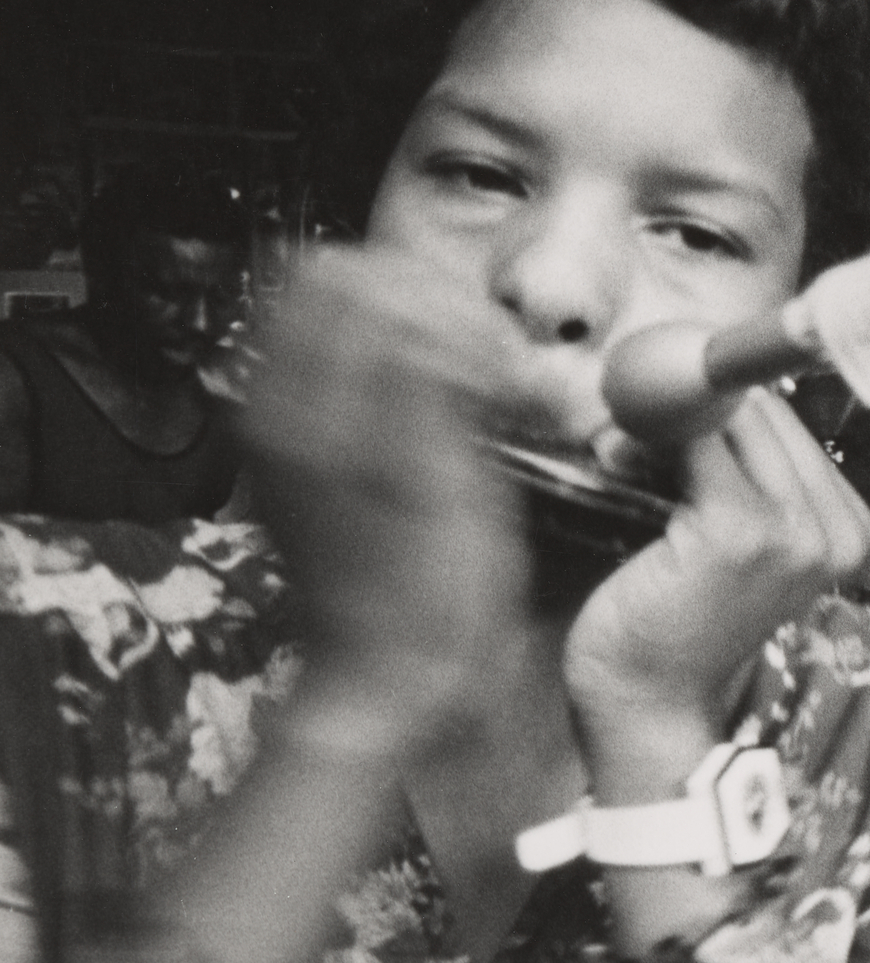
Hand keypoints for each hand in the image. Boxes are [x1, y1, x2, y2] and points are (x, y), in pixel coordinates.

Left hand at [239, 244, 541, 735]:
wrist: (390, 685)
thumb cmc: (423, 602)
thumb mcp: (437, 483)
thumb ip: (423, 381)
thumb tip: (426, 304)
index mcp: (304, 409)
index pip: (348, 276)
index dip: (432, 299)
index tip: (489, 355)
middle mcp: (284, 407)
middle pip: (346, 286)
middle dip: (430, 305)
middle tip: (492, 363)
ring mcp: (300, 431)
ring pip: (356, 323)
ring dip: (430, 335)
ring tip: (487, 388)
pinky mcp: (324, 455)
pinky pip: (365, 372)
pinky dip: (420, 373)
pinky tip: (466, 417)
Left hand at [563, 387, 869, 769]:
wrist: (652, 702)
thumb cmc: (682, 623)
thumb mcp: (741, 543)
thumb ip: (749, 477)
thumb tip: (701, 388)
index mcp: (851, 526)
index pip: (791, 417)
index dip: (721, 402)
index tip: (666, 413)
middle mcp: (839, 527)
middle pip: (765, 408)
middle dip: (694, 405)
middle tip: (631, 431)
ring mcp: (796, 529)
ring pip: (731, 416)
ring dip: (666, 419)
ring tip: (623, 454)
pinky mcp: (741, 529)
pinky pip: (694, 440)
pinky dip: (644, 438)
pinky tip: (615, 460)